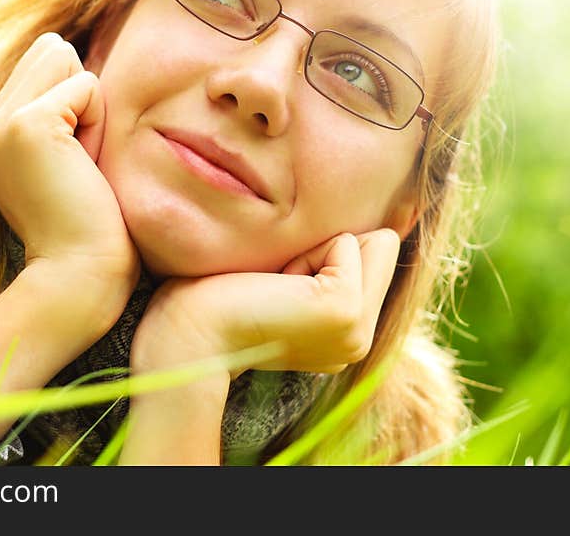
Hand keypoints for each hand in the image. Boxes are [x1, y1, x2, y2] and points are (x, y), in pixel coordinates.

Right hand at [0, 32, 138, 282]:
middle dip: (81, 99)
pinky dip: (99, 125)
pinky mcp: (26, 125)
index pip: (41, 64)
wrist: (80, 276)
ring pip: (64, 57)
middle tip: (77, 163)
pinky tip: (84, 168)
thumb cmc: (87, 226)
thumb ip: (53, 111)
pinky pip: (87, 84)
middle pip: (51, 51)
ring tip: (79, 163)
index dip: (75, 105)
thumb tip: (63, 47)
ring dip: (90, 109)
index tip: (69, 166)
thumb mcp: (61, 159)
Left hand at [130, 229, 400, 375]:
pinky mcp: (345, 310)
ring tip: (274, 287)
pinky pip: (347, 243)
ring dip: (314, 251)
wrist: (187, 335)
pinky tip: (274, 287)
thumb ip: (324, 265)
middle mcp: (360, 341)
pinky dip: (305, 253)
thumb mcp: (284, 282)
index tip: (276, 286)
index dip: (321, 252)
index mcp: (347, 336)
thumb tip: (366, 227)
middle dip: (324, 248)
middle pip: (382, 246)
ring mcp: (357, 332)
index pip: (374, 255)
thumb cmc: (214, 301)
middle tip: (275, 285)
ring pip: (372, 241)